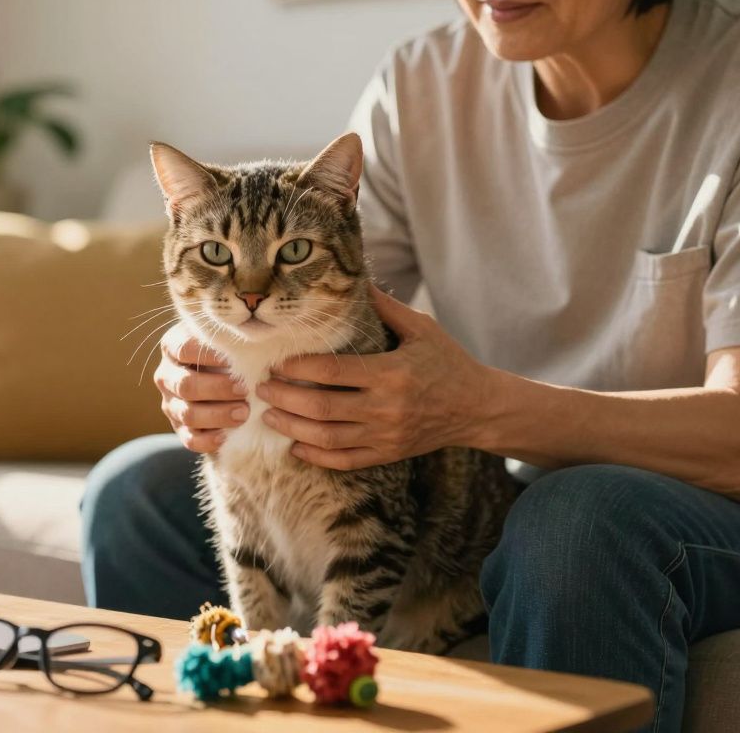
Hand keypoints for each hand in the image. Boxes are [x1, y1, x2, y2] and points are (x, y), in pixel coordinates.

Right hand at [154, 323, 249, 452]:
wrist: (219, 378)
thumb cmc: (227, 352)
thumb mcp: (224, 340)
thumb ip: (230, 339)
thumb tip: (256, 343)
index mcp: (172, 347)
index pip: (184, 349)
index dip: (210, 355)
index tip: (237, 359)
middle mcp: (166, 375)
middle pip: (186, 385)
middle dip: (218, 389)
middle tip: (245, 390)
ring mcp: (170, 404)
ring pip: (188, 414)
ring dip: (218, 415)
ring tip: (244, 413)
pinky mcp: (179, 428)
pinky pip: (190, 439)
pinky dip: (208, 440)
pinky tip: (226, 435)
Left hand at [257, 284, 494, 469]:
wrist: (478, 408)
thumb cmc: (448, 361)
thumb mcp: (422, 328)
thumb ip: (386, 308)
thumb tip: (355, 278)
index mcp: (392, 373)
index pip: (333, 372)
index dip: (299, 367)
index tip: (277, 362)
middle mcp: (387, 408)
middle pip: (322, 407)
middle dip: (284, 397)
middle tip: (261, 388)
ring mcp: (386, 435)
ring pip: (327, 437)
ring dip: (292, 427)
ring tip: (269, 415)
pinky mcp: (387, 454)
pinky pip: (344, 460)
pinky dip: (316, 455)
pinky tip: (295, 445)